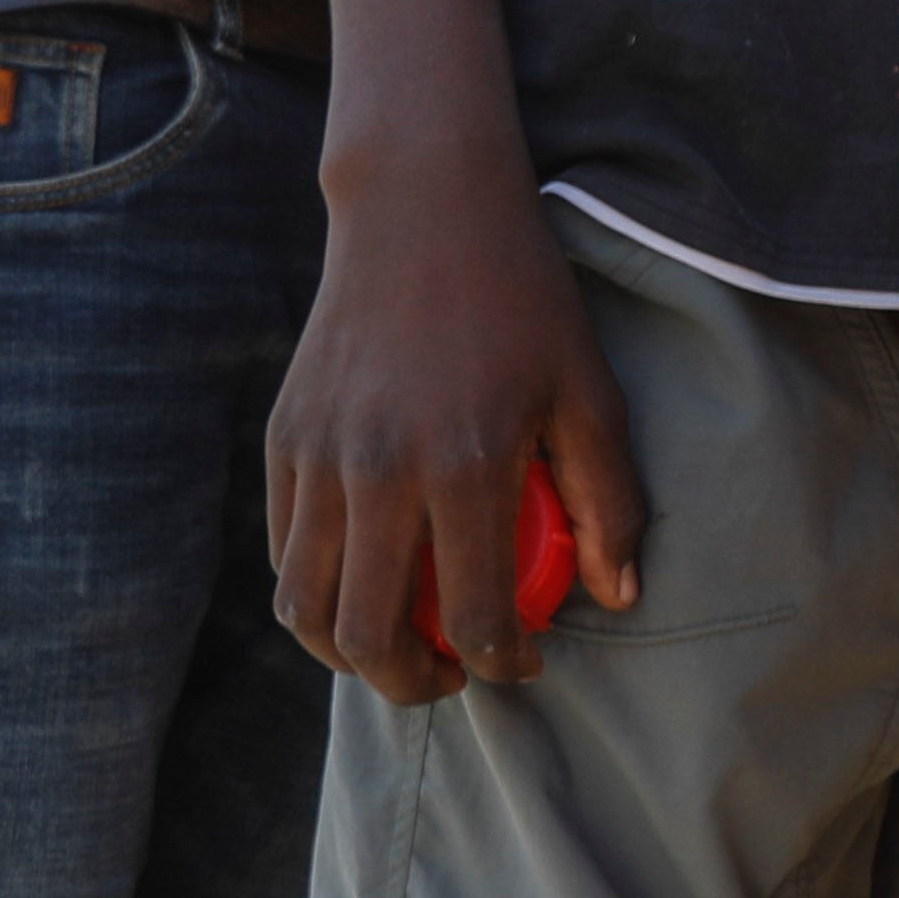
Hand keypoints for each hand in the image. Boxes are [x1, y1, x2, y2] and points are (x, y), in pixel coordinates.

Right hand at [264, 173, 641, 701]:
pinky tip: (363, 585)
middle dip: (411, 683)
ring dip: (348, 652)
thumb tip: (616, 596)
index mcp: (465, 466)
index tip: (523, 663)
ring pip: (304, 606)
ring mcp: (319, 457)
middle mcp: (378, 472)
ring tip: (398, 649)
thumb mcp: (591, 395)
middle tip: (451, 678)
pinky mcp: (282, 440)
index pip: (472, 615)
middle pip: (367, 634)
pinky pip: (283, 550)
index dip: (501, 662)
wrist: (422, 214)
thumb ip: (608, 502)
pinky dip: (314, 591)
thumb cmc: (523, 303)